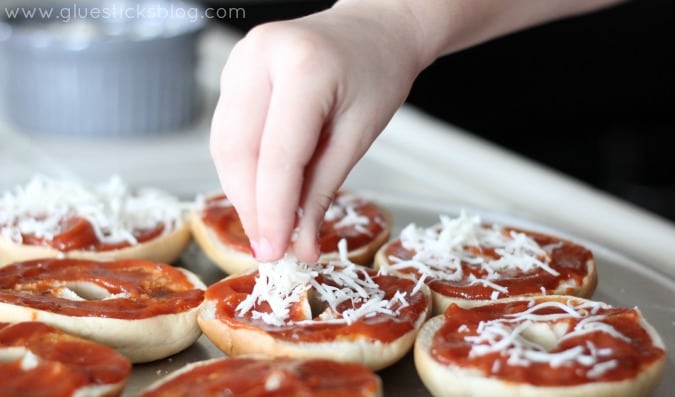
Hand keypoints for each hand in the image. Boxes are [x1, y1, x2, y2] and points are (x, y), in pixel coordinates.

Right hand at [210, 4, 423, 262]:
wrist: (373, 31)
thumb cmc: (376, 75)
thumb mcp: (358, 135)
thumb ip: (322, 190)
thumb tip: (299, 245)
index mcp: (303, 67)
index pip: (276, 154)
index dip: (272, 210)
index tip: (275, 251)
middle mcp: (260, 56)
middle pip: (238, 151)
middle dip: (251, 207)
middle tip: (269, 247)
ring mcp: (240, 59)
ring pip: (224, 145)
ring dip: (242, 192)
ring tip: (267, 226)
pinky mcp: (233, 71)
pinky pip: (227, 131)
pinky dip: (242, 169)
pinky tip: (261, 190)